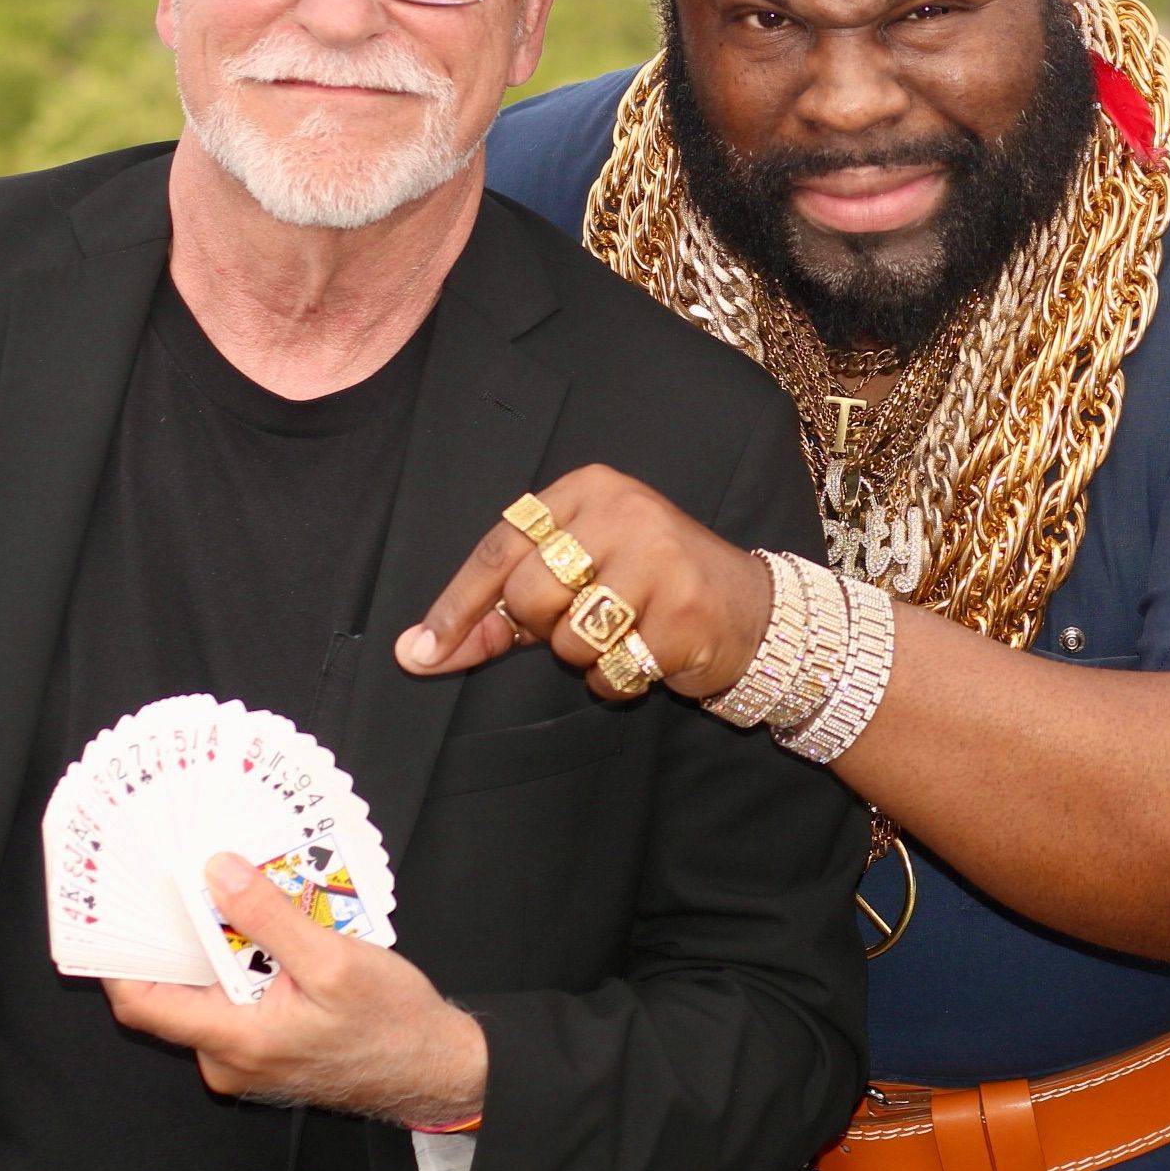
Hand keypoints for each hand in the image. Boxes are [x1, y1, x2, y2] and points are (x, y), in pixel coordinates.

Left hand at [103, 853, 485, 1124]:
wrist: (433, 1064)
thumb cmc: (390, 1024)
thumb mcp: (333, 959)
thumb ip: (270, 916)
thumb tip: (218, 873)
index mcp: (235, 1040)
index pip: (145, 1003)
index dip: (122, 956)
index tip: (119, 910)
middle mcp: (230, 1055)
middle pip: (180, 987)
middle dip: (190, 928)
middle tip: (200, 874)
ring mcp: (248, 1053)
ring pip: (215, 986)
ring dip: (230, 937)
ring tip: (254, 891)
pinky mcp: (269, 1044)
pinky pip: (241, 994)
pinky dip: (253, 956)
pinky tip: (283, 925)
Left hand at [393, 464, 771, 700]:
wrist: (749, 607)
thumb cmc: (646, 586)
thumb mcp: (578, 575)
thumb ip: (504, 606)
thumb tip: (420, 650)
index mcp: (588, 490)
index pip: (502, 546)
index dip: (458, 603)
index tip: (422, 650)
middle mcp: (624, 512)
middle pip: (531, 593)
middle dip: (541, 628)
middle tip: (579, 622)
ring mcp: (659, 560)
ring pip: (569, 638)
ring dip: (583, 657)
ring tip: (623, 633)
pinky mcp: (684, 613)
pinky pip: (611, 672)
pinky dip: (616, 680)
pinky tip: (648, 652)